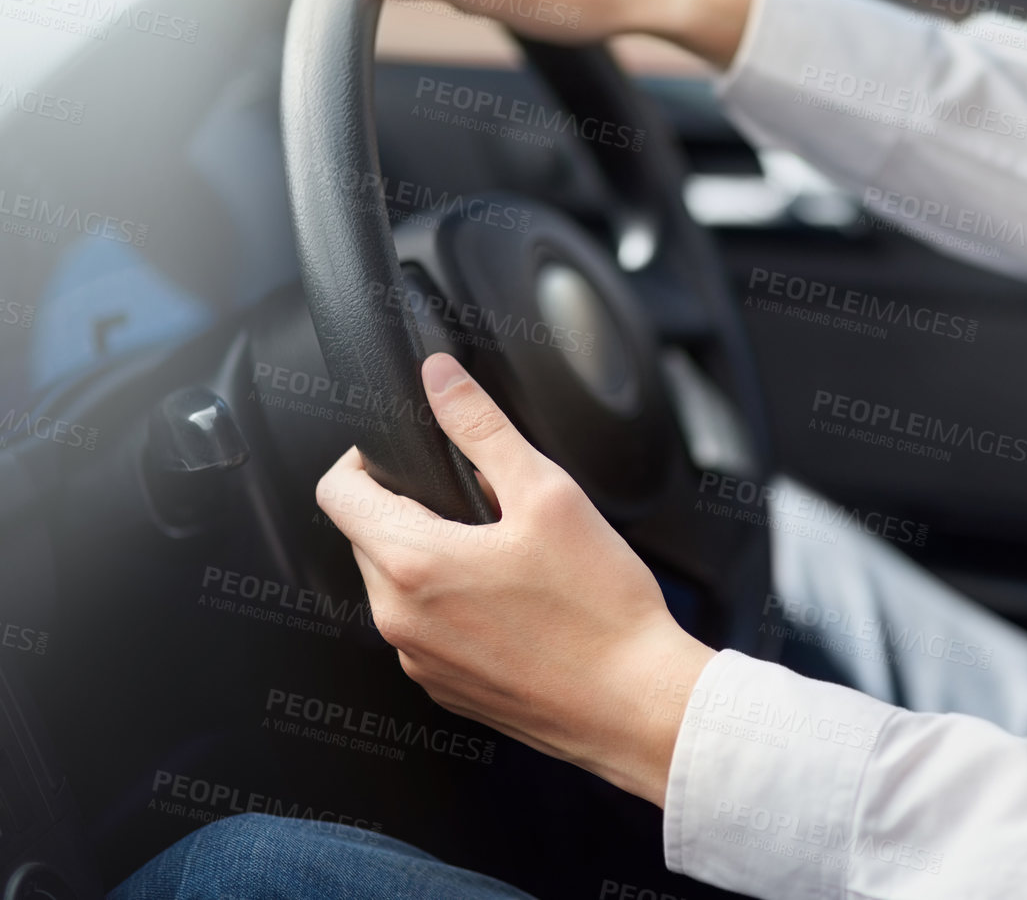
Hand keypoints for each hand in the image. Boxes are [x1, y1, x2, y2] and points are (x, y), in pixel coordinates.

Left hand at [315, 352, 714, 805]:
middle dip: (411, 508)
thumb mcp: (548, 494)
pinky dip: (452, 605)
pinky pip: (424, 629)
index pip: (336, 493)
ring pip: (396, 584)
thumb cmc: (600, 610)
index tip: (407, 453)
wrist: (635, 702)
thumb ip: (483, 428)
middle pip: (365, 538)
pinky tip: (515, 602)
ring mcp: (418, 661)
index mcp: (413, 564)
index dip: (364, 457)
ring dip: (432, 557)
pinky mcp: (444, 688)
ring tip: (507, 555)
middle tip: (484, 503)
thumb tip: (442, 379)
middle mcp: (399, 619)